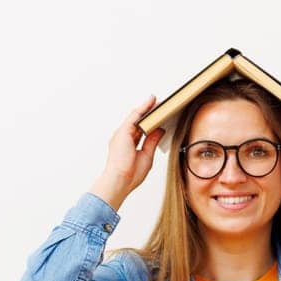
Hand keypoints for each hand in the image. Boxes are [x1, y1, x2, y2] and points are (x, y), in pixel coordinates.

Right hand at [91, 96, 166, 210]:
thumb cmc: (130, 174)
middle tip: (159, 105)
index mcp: (127, 145)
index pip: (140, 130)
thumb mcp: (147, 155)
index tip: (158, 117)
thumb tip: (159, 130)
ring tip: (156, 100)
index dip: (149, 122)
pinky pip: (134, 116)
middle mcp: (123, 138)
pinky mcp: (123, 131)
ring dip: (146, 107)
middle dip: (148, 113)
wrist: (120, 180)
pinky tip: (151, 102)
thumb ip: (152, 141)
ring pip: (135, 116)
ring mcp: (122, 134)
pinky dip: (143, 108)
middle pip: (137, 121)